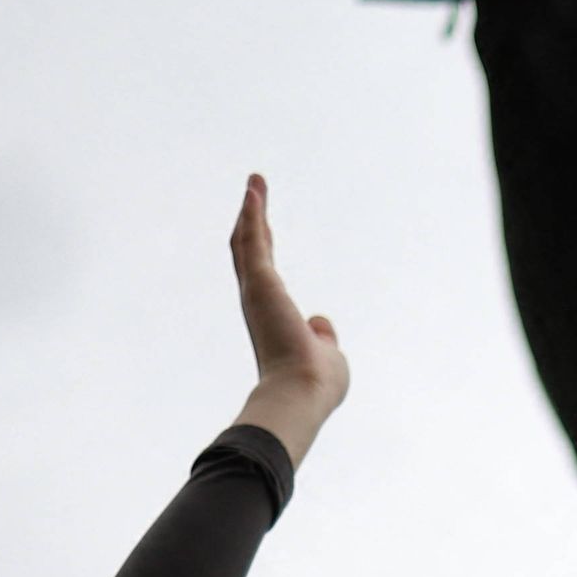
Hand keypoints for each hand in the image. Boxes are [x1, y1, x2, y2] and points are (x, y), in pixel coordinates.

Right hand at [228, 175, 348, 464]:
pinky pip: (255, 242)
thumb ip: (323, 337)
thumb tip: (320, 324)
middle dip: (251, 221)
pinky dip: (253, 215)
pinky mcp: (261, 285)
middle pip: (250, 253)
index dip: (265, 249)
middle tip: (253, 193)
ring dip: (252, 211)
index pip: (265, 275)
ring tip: (255, 183)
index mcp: (271, 318)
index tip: (266, 226)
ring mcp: (256, 293)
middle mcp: (257, 303)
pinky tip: (255, 191)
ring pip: (248, 244)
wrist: (302, 393)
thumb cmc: (317, 383)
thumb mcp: (329, 356)